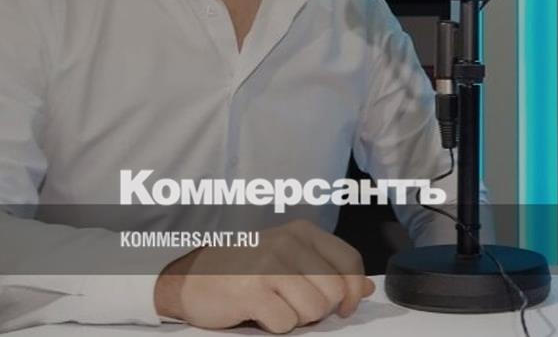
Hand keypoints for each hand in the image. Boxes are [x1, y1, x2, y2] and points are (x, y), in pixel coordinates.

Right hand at [153, 219, 376, 332]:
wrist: (190, 279)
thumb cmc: (244, 270)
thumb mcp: (290, 260)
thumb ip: (329, 271)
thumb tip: (367, 289)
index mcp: (302, 232)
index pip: (349, 261)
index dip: (354, 290)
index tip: (345, 307)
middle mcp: (288, 243)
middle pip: (334, 292)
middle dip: (319, 309)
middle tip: (292, 304)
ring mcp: (269, 265)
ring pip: (314, 310)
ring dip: (296, 319)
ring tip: (274, 306)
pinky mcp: (252, 291)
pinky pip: (286, 324)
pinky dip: (274, 326)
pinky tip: (257, 312)